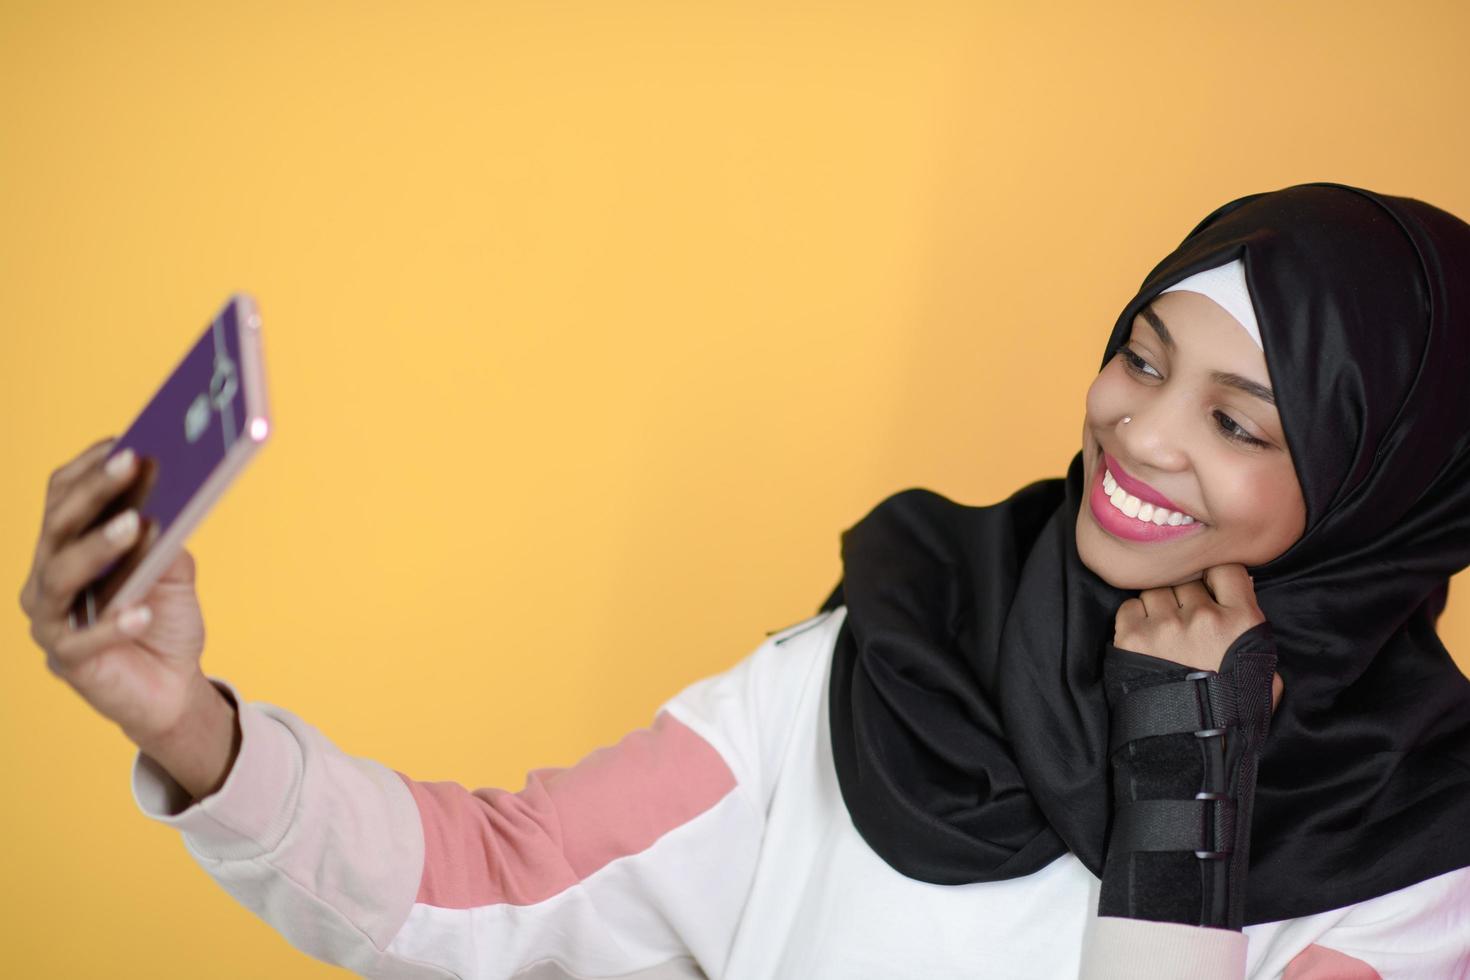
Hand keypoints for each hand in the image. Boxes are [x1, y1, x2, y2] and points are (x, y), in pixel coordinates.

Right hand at [20, 436, 210, 746]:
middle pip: (59, 525)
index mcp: (67, 547)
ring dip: (98, 547)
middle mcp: (48, 577)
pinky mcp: (66, 660)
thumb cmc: (164, 619)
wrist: (172, 685)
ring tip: (135, 525)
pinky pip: (83, 640)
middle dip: (95, 491)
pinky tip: (140, 612)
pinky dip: (112, 624)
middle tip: (129, 463)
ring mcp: (51, 619)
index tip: (123, 441)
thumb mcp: (173, 572)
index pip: (61, 497)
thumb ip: (165, 539)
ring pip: (60, 575)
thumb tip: (172, 499)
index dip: (88, 468)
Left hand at [1113, 563, 1283, 711]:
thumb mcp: (1262, 672)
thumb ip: (1254, 631)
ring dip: (1160, 607)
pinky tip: (1146, 643)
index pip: (1226, 569)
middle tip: (1186, 626)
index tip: (1211, 593)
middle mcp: (1204, 616)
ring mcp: (1166, 625)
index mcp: (1242, 621)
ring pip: (1157, 591)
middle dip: (1186, 598)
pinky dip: (1136, 619)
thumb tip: (1243, 589)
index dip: (1215, 579)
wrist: (1190, 749)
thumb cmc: (1231, 713)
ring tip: (1165, 637)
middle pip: (1187, 580)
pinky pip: (1130, 607)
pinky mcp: (1132, 636)